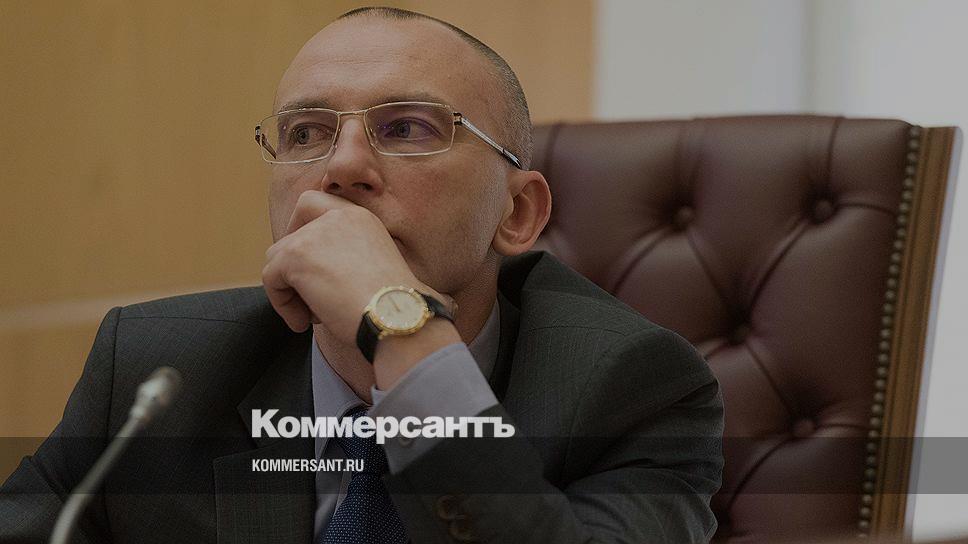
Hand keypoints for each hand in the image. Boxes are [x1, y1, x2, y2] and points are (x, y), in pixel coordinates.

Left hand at [262, 190, 451, 342]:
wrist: (394, 317)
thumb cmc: (390, 307)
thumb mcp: (371, 268)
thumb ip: (342, 256)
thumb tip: (310, 273)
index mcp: (360, 218)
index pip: (313, 202)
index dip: (301, 227)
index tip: (309, 261)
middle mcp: (337, 217)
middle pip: (290, 234)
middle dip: (292, 266)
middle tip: (308, 295)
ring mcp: (313, 233)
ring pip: (276, 259)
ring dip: (289, 290)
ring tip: (313, 315)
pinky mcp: (295, 255)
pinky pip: (271, 280)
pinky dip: (283, 305)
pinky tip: (304, 323)